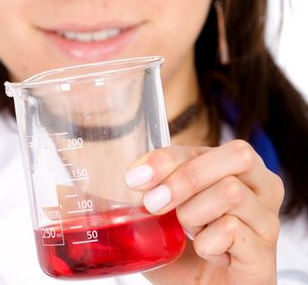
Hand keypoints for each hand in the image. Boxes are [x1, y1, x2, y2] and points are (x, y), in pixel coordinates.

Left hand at [125, 139, 283, 284]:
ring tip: (191, 234)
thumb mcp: (167, 212)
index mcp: (237, 166)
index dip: (166, 159)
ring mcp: (267, 219)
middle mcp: (262, 186)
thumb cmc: (189, 250)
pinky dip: (207, 244)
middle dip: (186, 177)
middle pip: (235, 155)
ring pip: (230, 191)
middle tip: (155, 204)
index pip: (203, 147)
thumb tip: (135, 174)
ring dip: (194, 215)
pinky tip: (211, 254)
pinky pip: (231, 230)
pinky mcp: (265, 252)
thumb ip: (155, 187)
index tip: (135, 179)